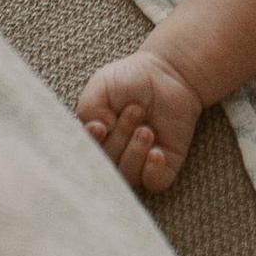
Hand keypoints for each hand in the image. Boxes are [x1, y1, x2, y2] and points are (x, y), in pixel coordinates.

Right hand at [78, 45, 201, 194]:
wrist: (170, 72)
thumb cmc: (132, 79)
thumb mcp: (101, 86)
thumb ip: (89, 109)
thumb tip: (97, 132)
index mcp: (97, 138)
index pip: (85, 156)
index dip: (91, 148)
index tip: (101, 128)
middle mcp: (115, 153)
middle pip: (107, 165)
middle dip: (119, 138)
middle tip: (135, 111)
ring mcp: (139, 161)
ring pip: (128, 176)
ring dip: (135, 152)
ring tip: (146, 129)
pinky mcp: (165, 166)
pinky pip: (154, 183)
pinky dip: (153, 171)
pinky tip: (157, 152)